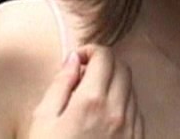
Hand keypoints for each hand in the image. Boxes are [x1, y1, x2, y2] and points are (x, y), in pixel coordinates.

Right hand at [28, 45, 143, 138]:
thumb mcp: (42, 121)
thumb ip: (60, 84)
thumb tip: (73, 60)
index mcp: (91, 101)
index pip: (105, 56)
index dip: (92, 51)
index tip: (80, 59)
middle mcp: (117, 112)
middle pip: (123, 68)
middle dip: (105, 65)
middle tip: (85, 76)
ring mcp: (130, 129)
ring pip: (131, 89)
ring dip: (115, 84)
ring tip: (93, 99)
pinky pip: (136, 112)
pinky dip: (123, 105)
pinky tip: (105, 118)